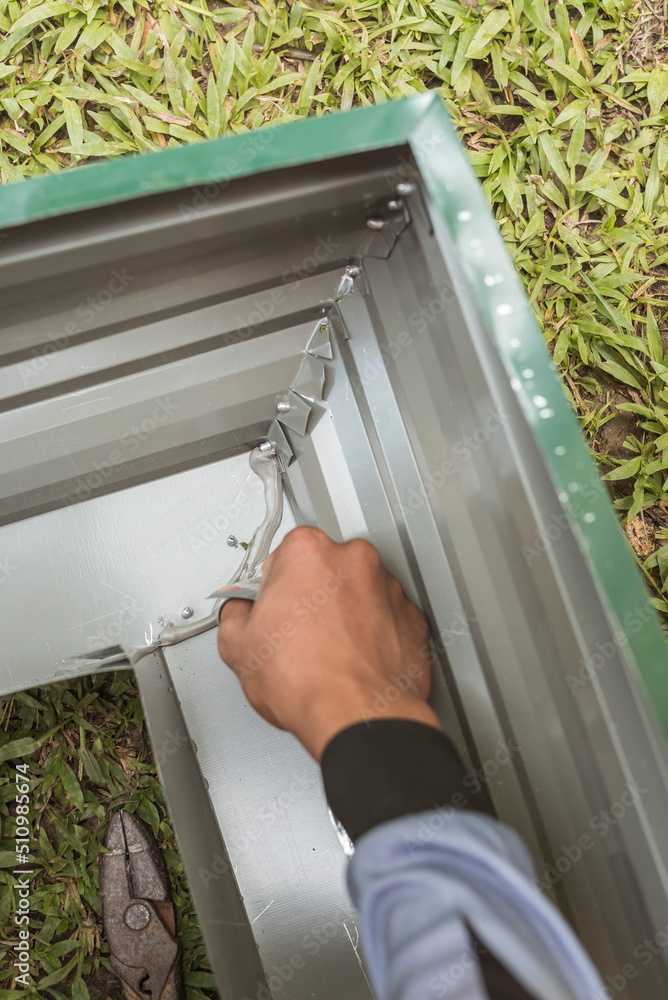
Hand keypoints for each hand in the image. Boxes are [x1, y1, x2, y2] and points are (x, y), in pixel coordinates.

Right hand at [217, 526, 441, 759]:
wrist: (358, 718)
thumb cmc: (308, 681)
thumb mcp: (238, 646)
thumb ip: (235, 614)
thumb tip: (240, 613)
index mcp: (307, 551)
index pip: (282, 556)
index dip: (274, 587)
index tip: (273, 607)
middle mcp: (354, 559)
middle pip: (324, 569)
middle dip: (312, 596)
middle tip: (299, 634)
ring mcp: (388, 587)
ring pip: (359, 592)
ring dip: (346, 614)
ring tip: (329, 652)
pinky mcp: (413, 617)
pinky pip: (388, 618)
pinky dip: (375, 634)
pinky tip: (355, 659)